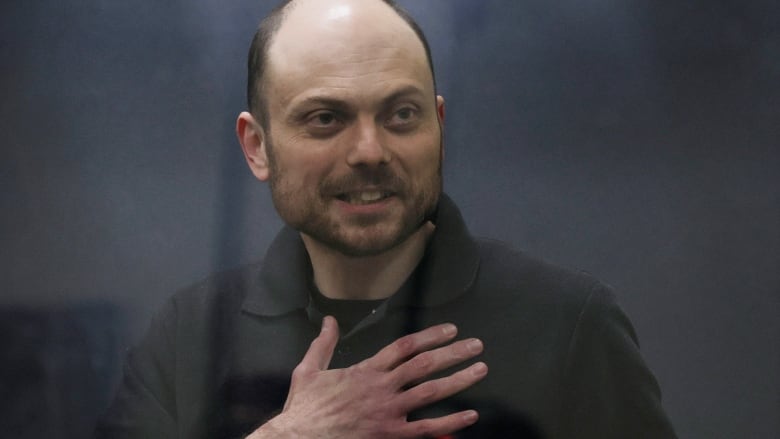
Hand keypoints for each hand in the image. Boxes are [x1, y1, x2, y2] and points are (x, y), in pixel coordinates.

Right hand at [248, 316, 487, 437]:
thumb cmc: (304, 408)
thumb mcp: (308, 369)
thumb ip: (323, 343)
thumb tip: (329, 319)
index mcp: (365, 370)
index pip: (404, 347)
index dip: (430, 336)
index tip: (451, 330)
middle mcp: (381, 387)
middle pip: (424, 365)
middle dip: (453, 353)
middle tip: (477, 345)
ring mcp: (388, 412)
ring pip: (430, 392)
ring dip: (458, 380)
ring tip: (480, 369)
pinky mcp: (389, 435)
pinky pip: (426, 429)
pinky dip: (450, 422)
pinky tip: (470, 415)